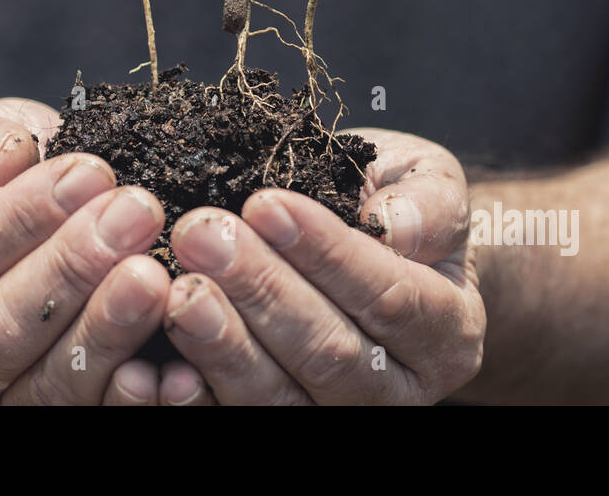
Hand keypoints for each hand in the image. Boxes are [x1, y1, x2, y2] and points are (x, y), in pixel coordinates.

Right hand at [0, 97, 170, 403]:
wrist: (12, 241)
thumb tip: (12, 156)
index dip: (20, 218)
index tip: (91, 172)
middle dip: (73, 268)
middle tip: (137, 212)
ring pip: (48, 387)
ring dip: (106, 330)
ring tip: (155, 275)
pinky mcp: (57, 419)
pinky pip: (95, 416)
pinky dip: (133, 398)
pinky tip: (171, 364)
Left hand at [158, 128, 483, 403]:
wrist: (385, 253)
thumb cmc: (399, 210)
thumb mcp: (430, 183)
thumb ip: (427, 203)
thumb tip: (395, 225)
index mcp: (448, 332)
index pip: (389, 297)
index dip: (326, 253)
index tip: (265, 203)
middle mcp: (399, 392)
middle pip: (329, 355)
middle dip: (260, 291)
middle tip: (201, 234)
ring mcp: (336, 419)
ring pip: (279, 400)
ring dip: (222, 344)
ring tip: (179, 287)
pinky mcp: (283, 424)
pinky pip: (234, 422)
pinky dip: (196, 398)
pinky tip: (160, 366)